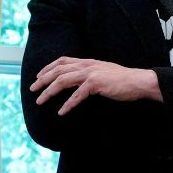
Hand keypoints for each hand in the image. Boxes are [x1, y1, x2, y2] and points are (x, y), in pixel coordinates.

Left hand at [31, 57, 160, 114]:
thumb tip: (82, 81)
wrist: (140, 81)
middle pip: (58, 70)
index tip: (39, 76)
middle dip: (42, 80)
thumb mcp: (105, 72)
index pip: (63, 61)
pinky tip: (61, 112)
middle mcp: (87, 65)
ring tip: (40, 101)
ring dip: (48, 91)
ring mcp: (91, 74)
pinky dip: (67, 104)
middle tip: (33, 89)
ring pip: (62, 81)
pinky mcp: (95, 84)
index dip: (48, 67)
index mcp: (89, 62)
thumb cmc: (125, 80)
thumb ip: (92, 73)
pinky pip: (76, 95)